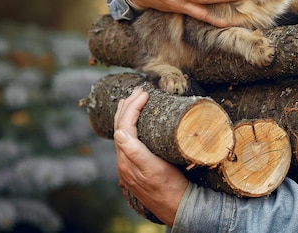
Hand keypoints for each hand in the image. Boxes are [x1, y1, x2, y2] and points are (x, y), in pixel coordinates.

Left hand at [114, 88, 188, 226]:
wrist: (178, 207)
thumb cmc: (170, 188)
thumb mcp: (154, 169)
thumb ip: (135, 153)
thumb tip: (118, 133)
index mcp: (127, 160)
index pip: (124, 125)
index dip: (133, 107)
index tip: (145, 92)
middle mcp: (125, 162)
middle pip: (121, 127)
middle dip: (127, 106)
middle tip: (140, 90)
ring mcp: (130, 165)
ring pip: (123, 133)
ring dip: (127, 114)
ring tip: (132, 100)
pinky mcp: (138, 167)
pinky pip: (129, 141)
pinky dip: (131, 126)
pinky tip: (136, 124)